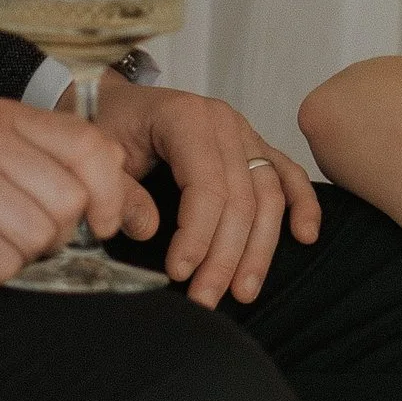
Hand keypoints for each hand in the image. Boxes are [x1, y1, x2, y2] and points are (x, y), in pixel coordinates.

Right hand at [0, 100, 144, 292]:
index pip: (93, 148)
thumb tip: (134, 207)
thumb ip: (60, 171)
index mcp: (4, 117)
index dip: (110, 195)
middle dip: (55, 235)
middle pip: (69, 202)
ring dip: (16, 256)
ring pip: (38, 237)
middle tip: (15, 236)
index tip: (99, 223)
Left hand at [92, 78, 321, 307]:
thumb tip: (151, 231)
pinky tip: (304, 237)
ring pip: (269, 196)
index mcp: (186, 117)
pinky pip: (288, 175)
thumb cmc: (102, 126)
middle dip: (226, 257)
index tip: (178, 273)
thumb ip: (120, 192)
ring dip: (260, 250)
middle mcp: (223, 122)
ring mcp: (243, 132)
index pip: (207, 187)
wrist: (110, 101)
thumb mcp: (96, 156)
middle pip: (242, 199)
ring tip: (243, 292)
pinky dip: (303, 205)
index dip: (197, 236)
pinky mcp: (253, 145)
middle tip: (206, 299)